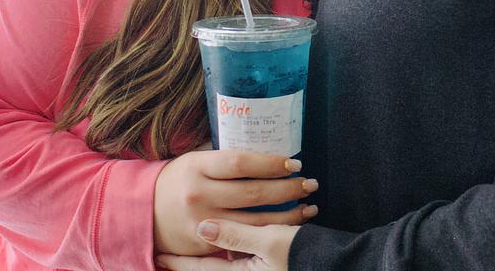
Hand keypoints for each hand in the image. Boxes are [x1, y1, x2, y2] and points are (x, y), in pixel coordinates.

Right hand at [154, 147, 317, 255]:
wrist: (142, 214)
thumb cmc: (177, 179)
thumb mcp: (195, 159)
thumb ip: (224, 157)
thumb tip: (264, 144)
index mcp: (198, 167)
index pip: (241, 163)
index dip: (270, 163)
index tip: (293, 162)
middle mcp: (200, 194)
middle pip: (253, 193)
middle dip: (287, 189)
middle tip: (309, 182)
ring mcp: (202, 222)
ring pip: (253, 221)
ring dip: (286, 214)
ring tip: (308, 206)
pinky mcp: (205, 244)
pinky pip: (243, 240)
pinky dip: (268, 233)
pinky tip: (286, 226)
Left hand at [157, 221, 297, 270]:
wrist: (335, 264)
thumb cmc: (303, 254)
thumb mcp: (270, 243)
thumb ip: (236, 235)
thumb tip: (204, 228)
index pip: (203, 267)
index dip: (181, 261)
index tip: (159, 255)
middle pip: (211, 268)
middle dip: (190, 260)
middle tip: (164, 252)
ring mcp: (256, 269)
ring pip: (224, 262)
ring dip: (209, 253)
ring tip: (189, 244)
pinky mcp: (267, 263)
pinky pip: (239, 257)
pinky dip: (230, 247)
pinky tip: (223, 235)